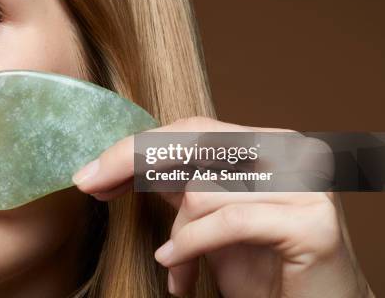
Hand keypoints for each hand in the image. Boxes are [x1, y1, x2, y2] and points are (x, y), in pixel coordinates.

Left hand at [71, 116, 373, 297]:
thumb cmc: (261, 266)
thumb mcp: (208, 217)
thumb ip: (178, 183)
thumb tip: (118, 166)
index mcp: (265, 143)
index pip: (192, 129)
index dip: (137, 147)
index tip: (92, 172)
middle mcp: (288, 152)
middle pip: (192, 143)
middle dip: (131, 164)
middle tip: (91, 185)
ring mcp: (304, 183)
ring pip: (203, 192)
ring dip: (177, 235)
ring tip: (176, 264)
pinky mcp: (311, 222)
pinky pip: (227, 222)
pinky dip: (191, 247)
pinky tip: (177, 273)